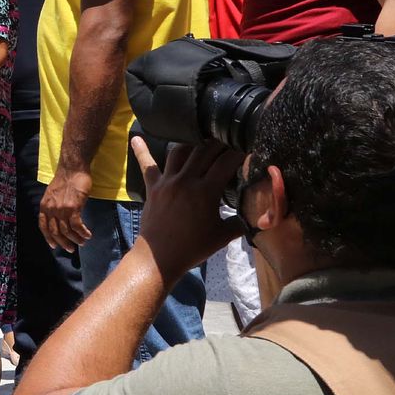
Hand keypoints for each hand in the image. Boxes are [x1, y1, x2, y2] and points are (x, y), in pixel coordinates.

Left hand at [38, 167, 92, 252]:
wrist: (73, 168)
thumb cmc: (66, 179)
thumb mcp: (53, 193)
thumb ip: (53, 205)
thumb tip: (58, 218)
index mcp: (44, 206)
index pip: (43, 226)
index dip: (48, 238)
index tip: (54, 245)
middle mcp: (51, 209)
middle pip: (55, 232)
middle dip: (63, 243)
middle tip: (71, 249)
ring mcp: (62, 209)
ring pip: (67, 231)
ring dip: (75, 239)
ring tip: (82, 242)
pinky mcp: (73, 207)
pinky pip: (77, 226)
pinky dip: (83, 233)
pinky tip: (88, 235)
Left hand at [128, 138, 237, 275]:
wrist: (159, 258)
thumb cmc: (192, 248)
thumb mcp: (223, 236)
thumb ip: (241, 221)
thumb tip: (258, 214)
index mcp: (205, 191)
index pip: (226, 161)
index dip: (239, 151)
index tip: (248, 145)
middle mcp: (185, 180)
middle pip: (204, 150)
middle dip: (219, 140)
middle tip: (229, 136)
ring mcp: (167, 181)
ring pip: (179, 151)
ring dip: (192, 142)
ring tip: (202, 136)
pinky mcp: (153, 186)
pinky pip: (147, 165)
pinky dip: (142, 150)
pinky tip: (136, 136)